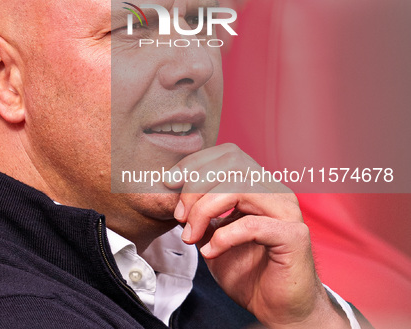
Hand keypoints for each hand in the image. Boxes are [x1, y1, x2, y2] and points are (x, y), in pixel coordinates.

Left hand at [166, 143, 348, 327]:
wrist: (277, 309)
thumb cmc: (248, 272)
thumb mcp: (212, 234)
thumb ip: (200, 210)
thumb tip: (174, 188)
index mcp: (260, 185)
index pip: (228, 154)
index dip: (195, 163)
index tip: (170, 183)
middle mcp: (276, 191)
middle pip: (232, 164)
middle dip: (196, 187)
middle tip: (180, 217)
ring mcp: (287, 211)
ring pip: (240, 187)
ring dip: (205, 209)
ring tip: (191, 236)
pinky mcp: (293, 235)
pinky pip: (252, 224)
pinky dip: (224, 237)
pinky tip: (210, 252)